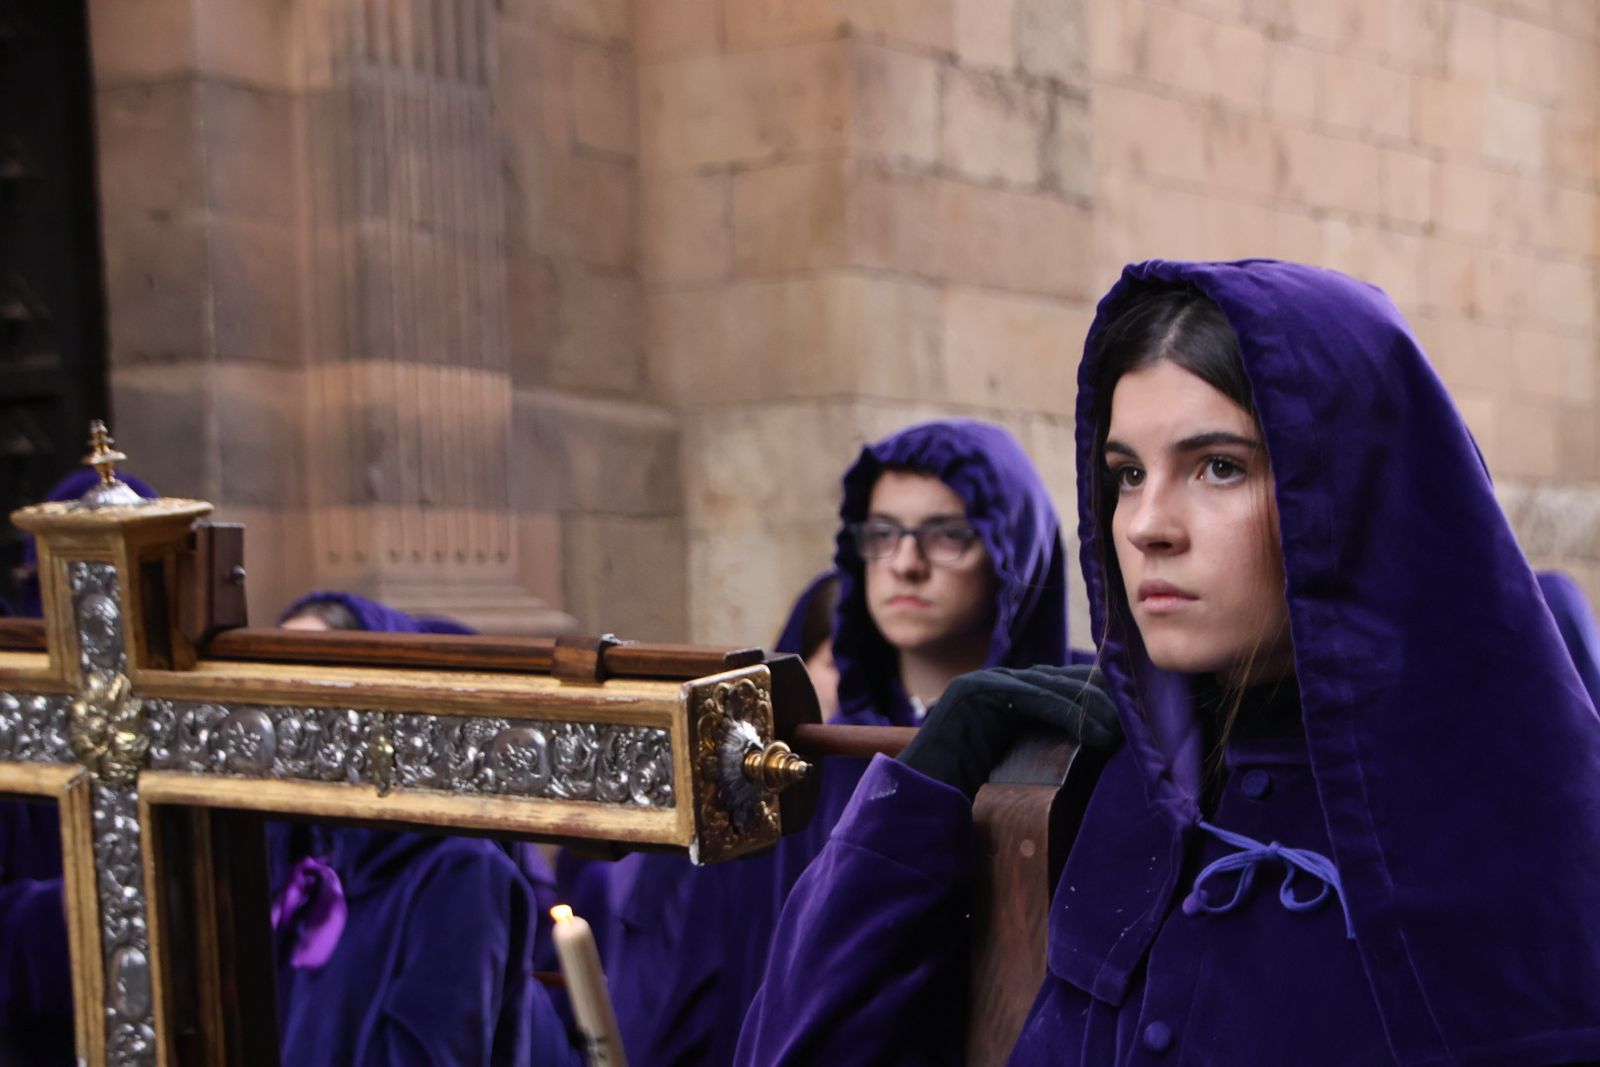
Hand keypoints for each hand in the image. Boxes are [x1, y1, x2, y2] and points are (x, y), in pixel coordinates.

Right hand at [899, 665, 1120, 798]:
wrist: (923, 801)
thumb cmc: (968, 792)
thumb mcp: (1018, 763)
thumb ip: (1044, 745)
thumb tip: (1095, 743)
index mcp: (1001, 696)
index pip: (1056, 685)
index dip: (1093, 696)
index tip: (1128, 715)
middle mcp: (993, 682)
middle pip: (1058, 679)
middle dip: (1098, 698)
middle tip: (1135, 719)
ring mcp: (983, 683)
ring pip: (1051, 686)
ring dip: (1092, 707)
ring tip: (1120, 731)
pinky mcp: (978, 692)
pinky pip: (1035, 698)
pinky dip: (1070, 715)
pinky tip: (1098, 734)